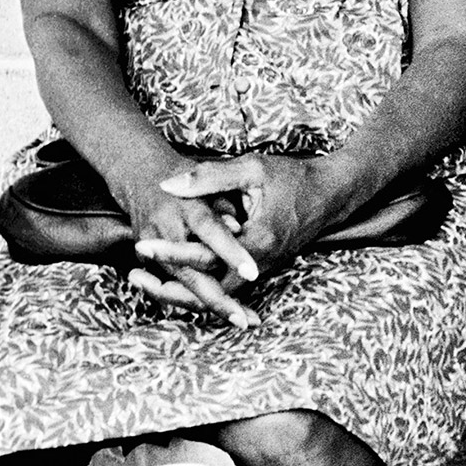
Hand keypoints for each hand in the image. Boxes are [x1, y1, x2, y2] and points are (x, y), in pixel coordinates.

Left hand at [131, 154, 336, 309]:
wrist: (330, 194)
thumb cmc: (292, 177)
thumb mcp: (251, 169)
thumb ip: (210, 176)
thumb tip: (168, 184)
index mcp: (257, 241)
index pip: (207, 258)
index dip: (172, 252)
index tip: (142, 244)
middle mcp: (260, 264)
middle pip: (208, 291)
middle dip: (170, 288)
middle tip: (135, 277)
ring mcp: (261, 270)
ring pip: (217, 296)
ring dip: (182, 293)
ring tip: (146, 283)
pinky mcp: (260, 269)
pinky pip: (227, 289)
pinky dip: (200, 289)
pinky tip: (173, 282)